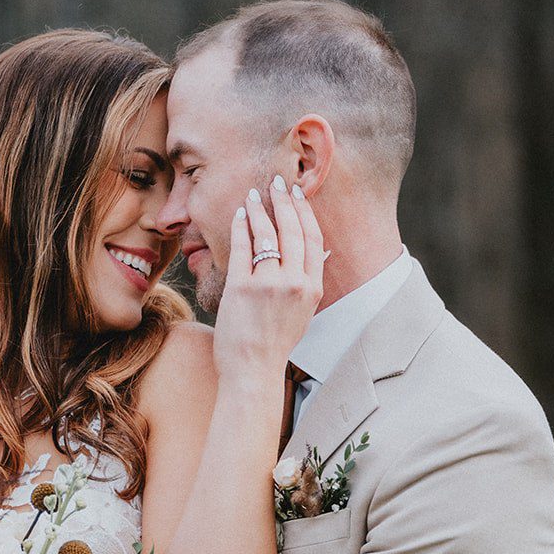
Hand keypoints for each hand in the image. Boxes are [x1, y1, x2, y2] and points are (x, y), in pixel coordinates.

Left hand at [214, 177, 325, 386]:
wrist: (252, 370)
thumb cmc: (274, 343)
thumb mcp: (303, 313)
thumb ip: (308, 283)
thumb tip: (316, 253)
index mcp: (313, 289)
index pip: (313, 239)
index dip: (305, 212)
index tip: (298, 194)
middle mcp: (294, 284)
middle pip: (292, 230)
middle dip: (283, 201)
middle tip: (276, 183)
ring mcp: (268, 285)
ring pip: (266, 234)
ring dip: (258, 210)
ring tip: (252, 195)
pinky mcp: (241, 288)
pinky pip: (242, 247)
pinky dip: (239, 227)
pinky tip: (237, 215)